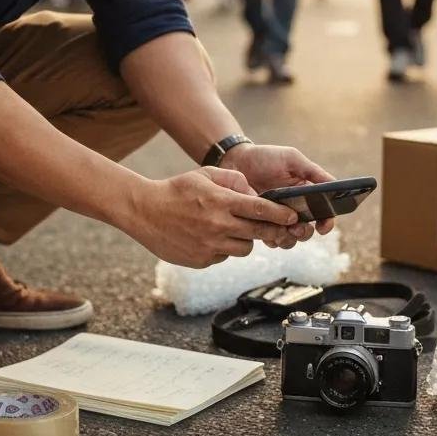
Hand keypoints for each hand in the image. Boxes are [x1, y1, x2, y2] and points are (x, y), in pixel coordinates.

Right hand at [124, 167, 299, 267]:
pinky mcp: (201, 260)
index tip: (292, 216)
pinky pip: (224, 256)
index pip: (260, 210)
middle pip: (258, 232)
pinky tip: (211, 236)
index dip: (280, 214)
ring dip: (245, 239)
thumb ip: (233, 180)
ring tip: (233, 228)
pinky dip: (224, 247)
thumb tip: (254, 193)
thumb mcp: (204, 174)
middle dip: (272, 230)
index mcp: (220, 202)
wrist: (144, 212)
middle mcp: (217, 226)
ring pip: (244, 248)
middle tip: (278, 228)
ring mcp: (209, 246)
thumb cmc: (175, 190)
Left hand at [220, 142, 336, 245]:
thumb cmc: (266, 157)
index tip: (323, 226)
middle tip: (297, 228)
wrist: (236, 161)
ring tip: (281, 230)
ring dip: (288, 239)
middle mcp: (294, 210)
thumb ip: (313, 171)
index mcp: (306, 195)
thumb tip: (336, 185)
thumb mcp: (292, 159)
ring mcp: (276, 218)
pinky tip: (265, 229)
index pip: (323, 215)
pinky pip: (269, 239)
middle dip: (305, 233)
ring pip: (289, 239)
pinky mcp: (260, 223)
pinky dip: (270, 238)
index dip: (327, 223)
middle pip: (307, 232)